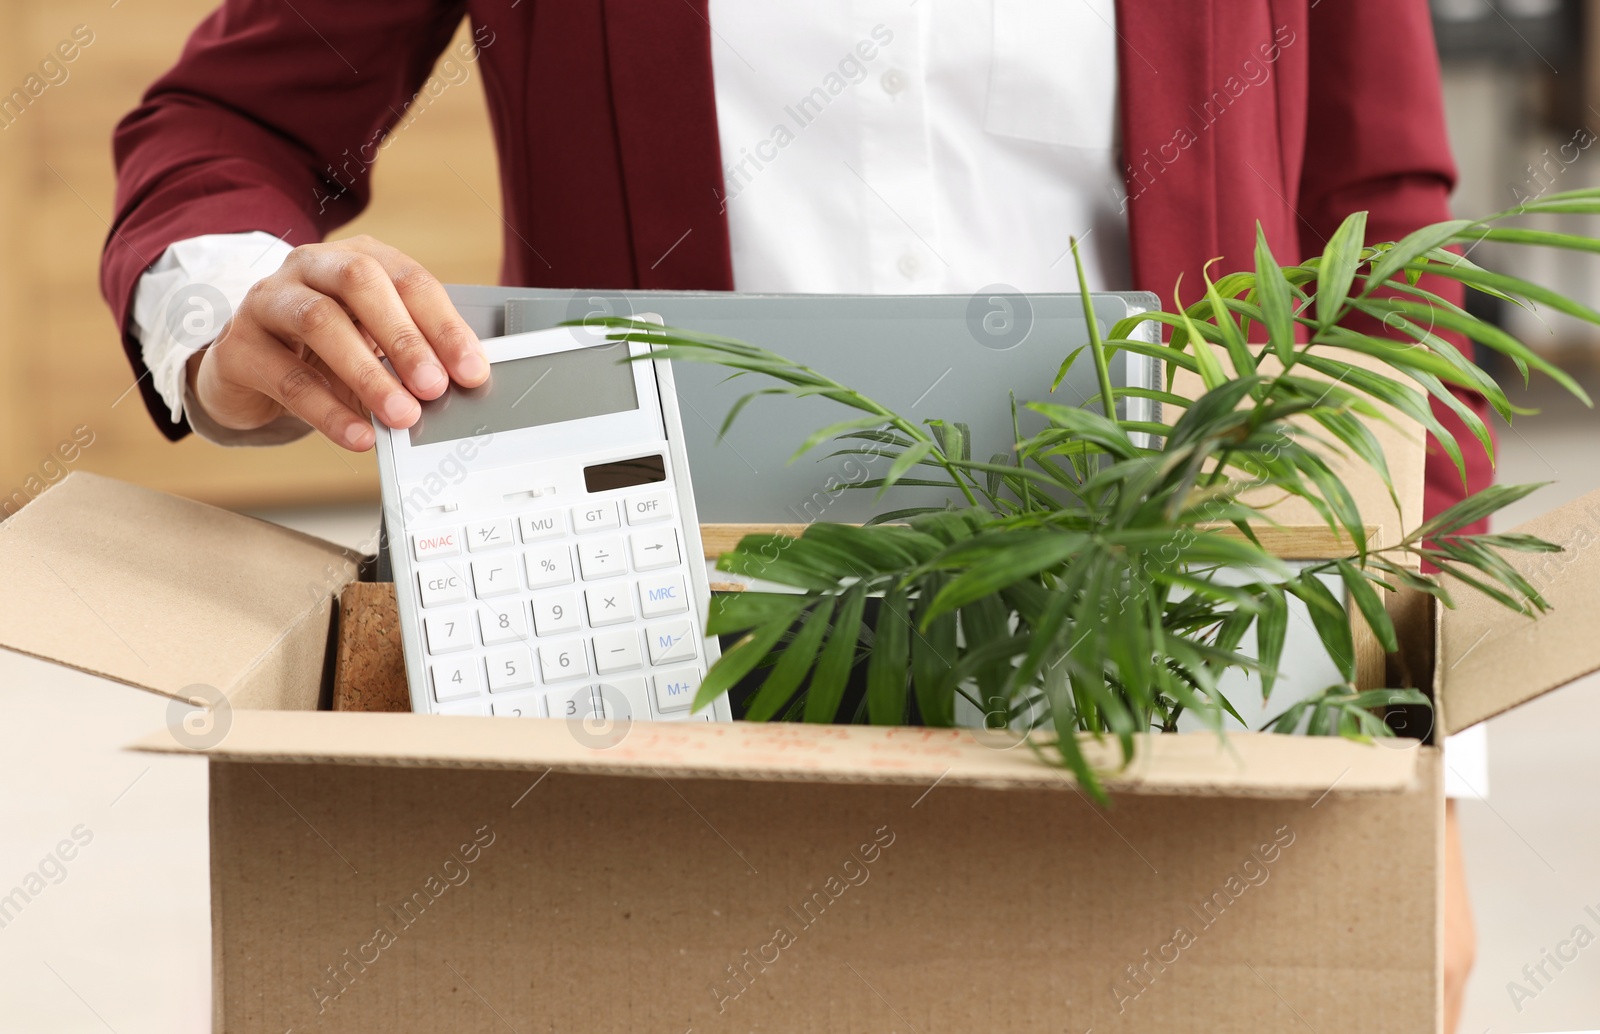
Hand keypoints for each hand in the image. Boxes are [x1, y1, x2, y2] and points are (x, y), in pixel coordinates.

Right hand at [185, 235, 487, 449]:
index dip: (444, 325)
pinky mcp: (238, 346)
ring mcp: (267, 300)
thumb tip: (455, 390)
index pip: (408, 280)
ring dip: (368, 373)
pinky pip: (287, 377)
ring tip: (401, 414)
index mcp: (355, 258)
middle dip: (405, 338)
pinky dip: (328, 410)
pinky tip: (357, 435)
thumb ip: (409, 360)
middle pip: (361, 284)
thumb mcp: (372, 348)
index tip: (472, 370)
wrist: (248, 373)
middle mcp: (310, 267)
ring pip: (319, 322)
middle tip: (434, 386)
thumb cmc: (323, 353)